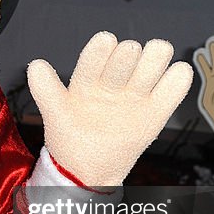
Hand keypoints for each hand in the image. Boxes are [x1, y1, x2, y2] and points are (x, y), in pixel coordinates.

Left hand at [27, 32, 192, 186]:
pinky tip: (174, 75)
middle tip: (123, 71)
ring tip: (148, 70)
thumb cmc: (70, 138)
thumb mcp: (55, 114)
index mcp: (88, 78)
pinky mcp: (157, 110)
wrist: (89, 171)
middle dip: (127, 57)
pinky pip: (175, 86)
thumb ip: (46, 90)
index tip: (105, 42)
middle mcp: (114, 80)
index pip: (97, 53)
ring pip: (154, 59)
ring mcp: (136, 93)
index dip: (101, 47)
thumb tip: (36, 65)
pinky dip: (178, 77)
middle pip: (129, 52)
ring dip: (154, 58)